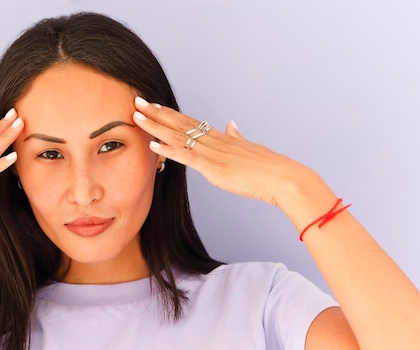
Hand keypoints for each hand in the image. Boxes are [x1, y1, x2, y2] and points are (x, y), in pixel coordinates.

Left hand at [132, 97, 311, 206]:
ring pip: (178, 135)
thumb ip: (237, 136)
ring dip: (155, 126)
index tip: (153, 105)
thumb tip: (232, 125)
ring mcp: (211, 153)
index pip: (189, 121)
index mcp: (220, 137)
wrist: (283, 178)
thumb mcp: (249, 147)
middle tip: (136, 102)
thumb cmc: (268, 168)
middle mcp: (213, 140)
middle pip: (179, 122)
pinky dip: (168, 150)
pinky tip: (153, 145)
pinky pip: (185, 156)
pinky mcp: (212, 167)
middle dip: (155, 113)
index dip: (169, 113)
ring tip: (136, 117)